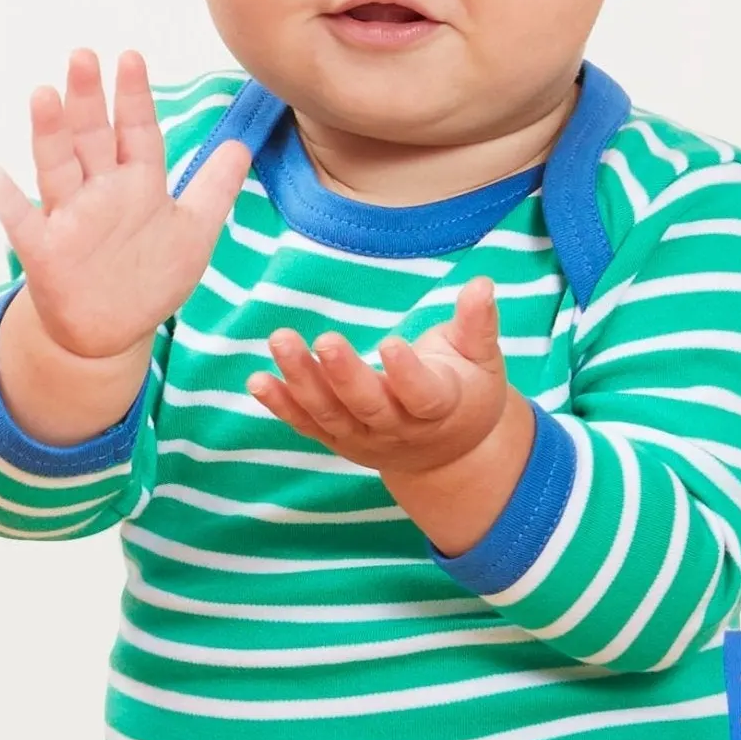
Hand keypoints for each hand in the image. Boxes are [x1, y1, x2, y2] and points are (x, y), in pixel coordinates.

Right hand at [0, 48, 250, 361]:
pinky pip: (21, 220)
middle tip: (83, 56)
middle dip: (89, 98)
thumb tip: (240, 146)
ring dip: (50, 132)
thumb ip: (214, 189)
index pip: (137, 131)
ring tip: (44, 95)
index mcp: (137, 182)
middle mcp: (100, 190)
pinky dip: (4, 197)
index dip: (134, 97)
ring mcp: (69, 216)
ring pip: (57, 166)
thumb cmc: (150, 276)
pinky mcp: (43, 248)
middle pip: (93, 137)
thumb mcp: (193, 232)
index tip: (130, 57)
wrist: (110, 331)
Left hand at [247, 276, 509, 476]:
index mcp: (439, 407)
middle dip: (344, 375)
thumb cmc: (467, 394)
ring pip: (329, 414)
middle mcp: (397, 429)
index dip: (407, 374)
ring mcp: (362, 437)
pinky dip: (280, 405)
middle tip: (326, 339)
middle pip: (368, 406)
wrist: (448, 455)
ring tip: (280, 341)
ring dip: (301, 381)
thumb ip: (478, 324)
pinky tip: (257, 380)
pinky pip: (305, 423)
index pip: (422, 395)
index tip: (390, 343)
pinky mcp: (336, 437)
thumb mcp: (483, 360)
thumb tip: (483, 283)